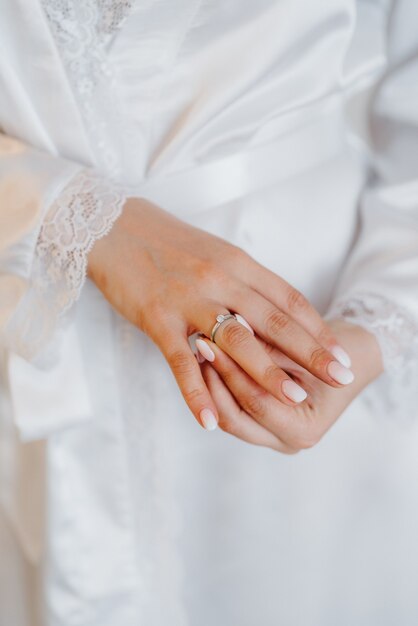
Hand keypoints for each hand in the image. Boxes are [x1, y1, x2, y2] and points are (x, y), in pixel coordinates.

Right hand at [88, 197, 354, 429]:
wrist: (113, 226)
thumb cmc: (167, 242)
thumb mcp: (215, 253)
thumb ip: (244, 282)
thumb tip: (273, 312)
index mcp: (238, 263)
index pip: (288, 299)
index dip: (317, 329)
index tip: (340, 353)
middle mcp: (220, 279)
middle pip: (274, 321)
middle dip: (310, 352)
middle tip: (339, 378)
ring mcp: (189, 300)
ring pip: (236, 341)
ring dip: (267, 374)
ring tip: (294, 399)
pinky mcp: (157, 318)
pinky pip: (181, 361)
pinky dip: (196, 393)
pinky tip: (211, 421)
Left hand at [200, 320, 383, 450]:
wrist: (353, 357)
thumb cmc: (336, 351)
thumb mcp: (307, 347)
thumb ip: (270, 347)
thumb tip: (231, 328)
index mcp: (304, 430)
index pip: (256, 403)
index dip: (232, 371)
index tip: (213, 338)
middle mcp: (286, 442)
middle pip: (234, 418)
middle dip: (214, 379)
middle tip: (200, 343)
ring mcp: (272, 438)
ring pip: (228, 416)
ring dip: (212, 383)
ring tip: (200, 348)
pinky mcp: (262, 426)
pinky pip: (232, 409)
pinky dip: (220, 385)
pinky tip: (208, 358)